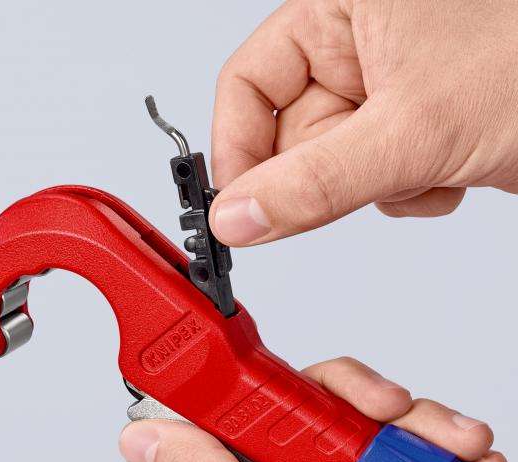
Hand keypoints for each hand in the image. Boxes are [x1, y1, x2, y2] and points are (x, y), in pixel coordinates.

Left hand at [120, 357, 508, 461]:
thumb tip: (140, 442)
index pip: (189, 449)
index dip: (210, 403)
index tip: (244, 373)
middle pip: (273, 422)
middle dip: (332, 405)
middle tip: (373, 412)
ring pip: (337, 426)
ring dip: (397, 427)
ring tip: (436, 445)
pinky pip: (385, 448)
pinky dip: (425, 447)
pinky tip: (456, 458)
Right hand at [209, 0, 517, 245]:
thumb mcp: (413, 129)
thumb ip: (313, 182)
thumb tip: (238, 217)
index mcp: (339, 11)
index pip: (247, 86)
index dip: (238, 152)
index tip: (240, 210)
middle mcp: (354, 49)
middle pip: (289, 137)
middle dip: (330, 173)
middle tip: (372, 176)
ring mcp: (381, 94)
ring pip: (329, 169)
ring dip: (376, 185)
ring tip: (428, 160)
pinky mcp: (406, 132)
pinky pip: (368, 183)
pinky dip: (404, 191)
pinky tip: (447, 169)